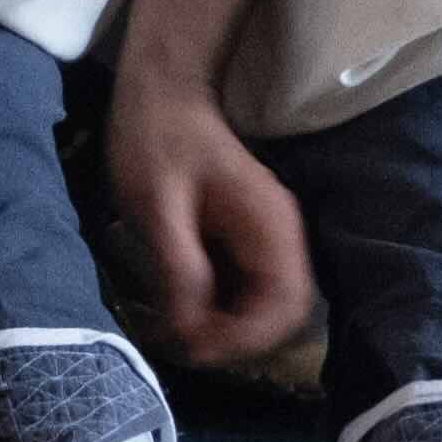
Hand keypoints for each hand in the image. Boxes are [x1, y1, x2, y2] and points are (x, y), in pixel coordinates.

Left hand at [107, 81, 321, 369]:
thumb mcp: (156, 205)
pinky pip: (245, 290)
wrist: (161, 94)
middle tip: (183, 345)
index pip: (285, 305)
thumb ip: (178, 265)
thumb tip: (189, 327)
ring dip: (225, 328)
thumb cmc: (156, 141)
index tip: (195, 347)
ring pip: (264, 306)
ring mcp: (265, 238)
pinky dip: (217, 309)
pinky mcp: (244, 240)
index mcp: (269, 225)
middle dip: (236, 340)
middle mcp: (279, 236)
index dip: (245, 339)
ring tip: (176, 331)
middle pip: (281, 314)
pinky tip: (179, 309)